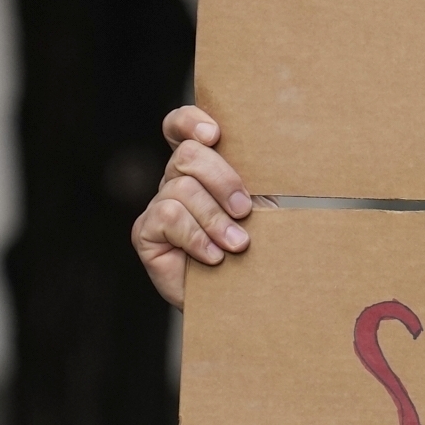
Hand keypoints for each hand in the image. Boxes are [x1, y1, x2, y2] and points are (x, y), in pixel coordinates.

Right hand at [135, 105, 253, 308]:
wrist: (241, 301)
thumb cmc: (255, 252)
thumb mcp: (262, 212)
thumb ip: (254, 183)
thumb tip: (277, 151)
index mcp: (199, 169)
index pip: (180, 128)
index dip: (190, 122)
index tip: (214, 135)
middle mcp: (174, 181)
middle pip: (187, 155)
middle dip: (222, 180)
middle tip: (244, 211)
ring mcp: (158, 206)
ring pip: (181, 188)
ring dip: (215, 219)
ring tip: (236, 245)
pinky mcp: (146, 232)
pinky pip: (169, 218)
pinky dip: (197, 238)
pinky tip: (213, 257)